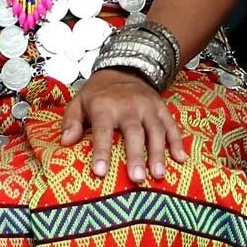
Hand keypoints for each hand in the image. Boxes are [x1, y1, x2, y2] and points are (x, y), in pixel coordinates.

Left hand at [60, 68, 184, 185]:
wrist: (124, 68)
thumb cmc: (99, 94)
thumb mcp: (78, 102)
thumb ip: (71, 121)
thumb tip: (65, 142)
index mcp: (105, 106)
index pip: (102, 131)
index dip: (101, 151)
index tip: (100, 172)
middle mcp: (129, 106)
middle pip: (134, 133)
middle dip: (136, 156)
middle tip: (137, 179)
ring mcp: (149, 107)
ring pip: (156, 131)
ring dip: (159, 153)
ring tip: (158, 174)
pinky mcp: (162, 108)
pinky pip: (172, 126)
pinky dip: (178, 142)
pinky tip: (181, 159)